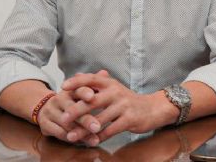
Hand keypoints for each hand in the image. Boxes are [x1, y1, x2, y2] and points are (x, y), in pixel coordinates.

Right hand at [36, 89, 101, 145]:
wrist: (46, 108)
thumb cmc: (70, 100)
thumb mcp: (81, 90)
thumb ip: (93, 84)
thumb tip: (104, 72)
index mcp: (70, 89)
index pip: (77, 89)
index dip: (84, 92)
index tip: (91, 96)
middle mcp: (59, 99)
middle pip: (72, 109)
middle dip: (86, 119)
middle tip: (97, 127)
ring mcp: (51, 112)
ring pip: (66, 124)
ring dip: (81, 133)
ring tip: (94, 139)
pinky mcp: (45, 124)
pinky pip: (59, 133)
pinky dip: (71, 138)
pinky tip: (82, 142)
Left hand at [60, 70, 178, 142]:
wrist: (153, 108)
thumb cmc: (128, 100)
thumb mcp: (113, 88)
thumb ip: (96, 83)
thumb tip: (76, 75)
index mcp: (110, 83)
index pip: (91, 78)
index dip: (77, 82)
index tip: (62, 87)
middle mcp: (116, 92)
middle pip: (92, 101)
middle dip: (76, 110)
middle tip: (63, 119)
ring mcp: (123, 106)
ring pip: (99, 119)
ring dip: (84, 130)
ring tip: (71, 137)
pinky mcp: (130, 119)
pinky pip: (110, 130)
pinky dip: (98, 137)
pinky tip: (90, 142)